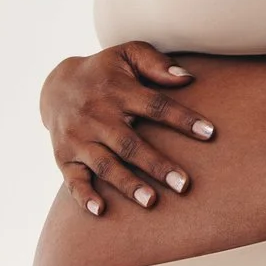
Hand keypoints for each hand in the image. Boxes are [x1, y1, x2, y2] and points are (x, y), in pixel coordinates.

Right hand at [41, 42, 212, 215]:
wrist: (56, 86)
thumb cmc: (106, 71)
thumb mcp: (128, 54)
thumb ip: (156, 63)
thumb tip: (188, 78)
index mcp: (119, 91)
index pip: (156, 106)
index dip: (182, 119)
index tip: (210, 134)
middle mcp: (97, 116)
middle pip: (130, 144)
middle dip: (157, 165)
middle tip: (184, 184)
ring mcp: (78, 138)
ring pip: (105, 165)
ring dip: (128, 185)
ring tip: (151, 202)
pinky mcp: (64, 156)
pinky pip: (73, 179)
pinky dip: (84, 196)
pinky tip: (100, 211)